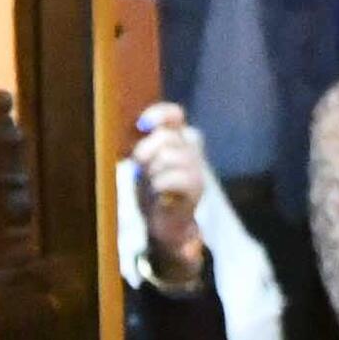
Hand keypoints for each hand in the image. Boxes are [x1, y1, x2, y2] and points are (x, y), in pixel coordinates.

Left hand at [132, 107, 208, 282]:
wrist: (168, 224)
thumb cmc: (152, 191)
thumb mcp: (146, 164)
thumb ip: (146, 145)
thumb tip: (141, 127)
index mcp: (179, 139)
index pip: (174, 116)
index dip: (159, 115)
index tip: (142, 125)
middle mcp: (192, 149)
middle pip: (166, 136)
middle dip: (146, 152)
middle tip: (141, 169)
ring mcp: (197, 167)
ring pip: (168, 155)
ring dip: (153, 171)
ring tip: (152, 184)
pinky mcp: (196, 186)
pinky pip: (171, 178)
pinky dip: (160, 185)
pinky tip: (160, 194)